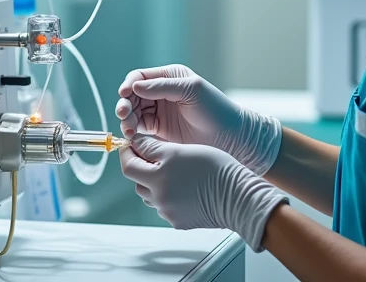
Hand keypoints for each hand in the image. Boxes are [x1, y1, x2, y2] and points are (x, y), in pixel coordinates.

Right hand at [115, 64, 282, 174]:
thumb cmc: (216, 110)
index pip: (140, 77)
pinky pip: (139, 128)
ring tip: (128, 130)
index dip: (129, 85)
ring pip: (133, 112)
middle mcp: (162, 93)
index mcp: (170, 77)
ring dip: (127, 119)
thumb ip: (163, 86)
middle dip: (125, 104)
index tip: (124, 95)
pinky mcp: (160, 131)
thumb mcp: (191, 90)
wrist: (231, 138)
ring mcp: (160, 112)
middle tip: (124, 115)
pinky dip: (132, 131)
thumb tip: (134, 86)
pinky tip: (132, 136)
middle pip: (132, 96)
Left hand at [119, 134, 287, 251]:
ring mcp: (169, 212)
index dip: (127, 153)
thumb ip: (153, 148)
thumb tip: (136, 143)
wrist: (238, 197)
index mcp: (157, 178)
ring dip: (155, 183)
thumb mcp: (181, 150)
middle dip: (141, 168)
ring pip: (151, 195)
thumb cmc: (215, 169)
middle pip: (138, 182)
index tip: (131, 144)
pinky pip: (165, 206)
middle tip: (152, 155)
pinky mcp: (179, 222)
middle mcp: (159, 198)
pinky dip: (168, 195)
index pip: (128, 166)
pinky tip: (184, 186)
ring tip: (173, 171)